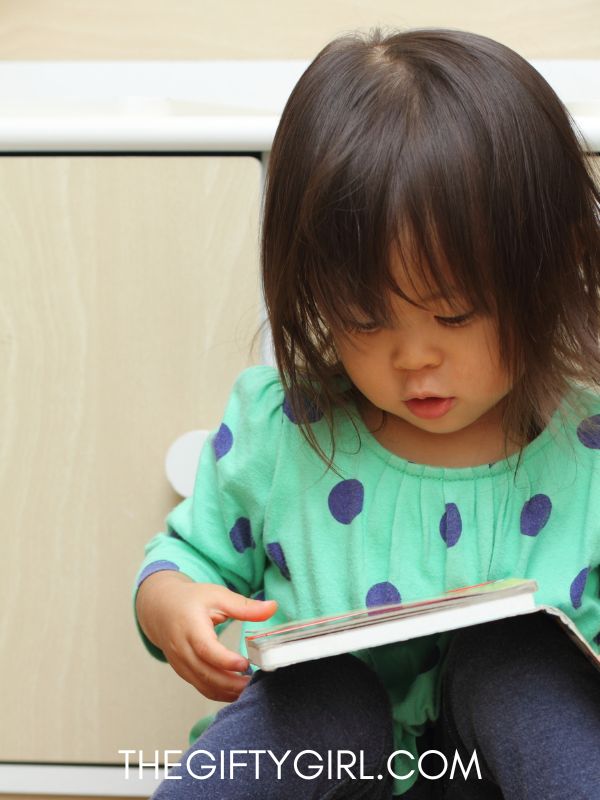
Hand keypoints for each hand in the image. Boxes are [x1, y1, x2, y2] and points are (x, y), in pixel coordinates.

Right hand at [136, 571, 277, 700]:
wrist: (161, 609)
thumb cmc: (191, 600)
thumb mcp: (218, 596)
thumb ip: (245, 606)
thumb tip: (273, 607)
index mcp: (190, 626)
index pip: (206, 649)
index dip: (225, 660)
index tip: (245, 664)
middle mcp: (181, 648)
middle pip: (205, 673)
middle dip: (231, 683)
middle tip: (255, 682)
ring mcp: (180, 663)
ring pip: (203, 685)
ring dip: (227, 692)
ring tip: (250, 687)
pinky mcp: (183, 672)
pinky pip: (201, 687)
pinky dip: (219, 693)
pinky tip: (237, 690)